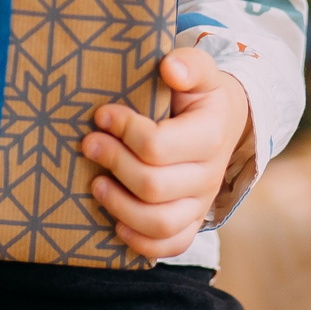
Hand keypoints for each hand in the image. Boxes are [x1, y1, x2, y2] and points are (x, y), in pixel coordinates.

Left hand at [81, 46, 252, 259]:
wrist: (222, 124)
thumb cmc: (198, 95)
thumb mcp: (200, 71)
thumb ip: (189, 63)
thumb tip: (170, 68)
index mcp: (210, 135)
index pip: (157, 145)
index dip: (123, 130)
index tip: (101, 114)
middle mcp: (210, 176)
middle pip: (152, 186)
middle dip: (112, 163)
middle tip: (88, 143)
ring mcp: (201, 204)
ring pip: (159, 223)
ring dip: (119, 206)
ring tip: (96, 184)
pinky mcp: (191, 222)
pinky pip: (170, 245)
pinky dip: (140, 241)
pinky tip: (116, 222)